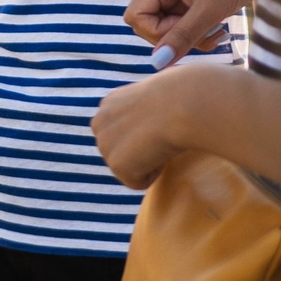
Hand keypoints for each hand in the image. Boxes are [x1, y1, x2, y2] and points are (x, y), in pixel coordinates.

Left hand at [92, 67, 196, 190]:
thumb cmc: (178, 98)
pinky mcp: (115, 164)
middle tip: (161, 133)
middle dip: (142, 151)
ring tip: (161, 140)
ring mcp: (104, 144)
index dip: (145, 135)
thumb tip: (145, 127)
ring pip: (129, 169)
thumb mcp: (152, 98)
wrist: (181, 105)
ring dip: (149, 161)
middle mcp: (99, 123)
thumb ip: (139, 113)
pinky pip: (138, 182)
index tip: (160, 123)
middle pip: (121, 155)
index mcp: (108, 104)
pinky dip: (154, 173)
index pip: (121, 135)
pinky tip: (161, 151)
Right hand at [123, 0, 265, 59]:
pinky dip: (198, 31)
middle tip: (205, 35)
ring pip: (169, 26)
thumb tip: (157, 63)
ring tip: (217, 32)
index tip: (186, 31)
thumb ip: (182, 36)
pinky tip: (219, 29)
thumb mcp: (210, 10)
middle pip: (150, 23)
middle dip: (175, 37)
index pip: (137, 16)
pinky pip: (183, 22)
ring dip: (190, 37)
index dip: (157, 33)